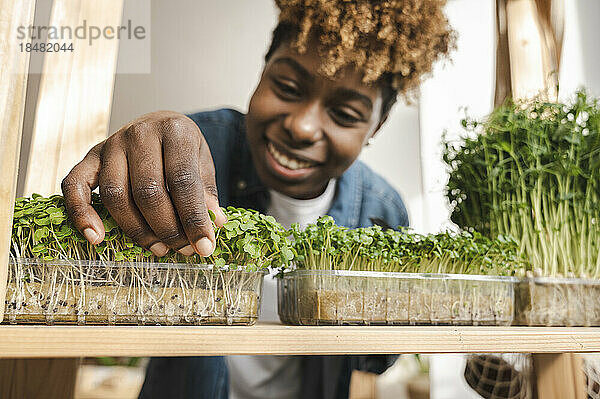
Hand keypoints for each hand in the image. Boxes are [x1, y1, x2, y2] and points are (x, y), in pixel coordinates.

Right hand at [61, 111, 226, 256]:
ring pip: (116, 196)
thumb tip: (214, 222)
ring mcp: (111, 143)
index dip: (194, 218)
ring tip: (159, 249)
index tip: (205, 247)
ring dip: (138, 230)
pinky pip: (75, 186)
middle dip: (168, 229)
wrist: (158, 123)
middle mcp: (140, 133)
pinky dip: (82, 214)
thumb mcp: (203, 162)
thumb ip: (206, 191)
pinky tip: (96, 238)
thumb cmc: (182, 148)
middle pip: (149, 192)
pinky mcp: (90, 156)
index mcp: (175, 130)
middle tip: (183, 250)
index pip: (183, 181)